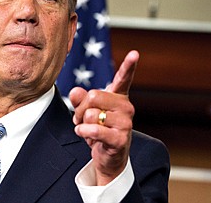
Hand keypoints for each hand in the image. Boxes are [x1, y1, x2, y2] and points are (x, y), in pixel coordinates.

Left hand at [69, 50, 138, 184]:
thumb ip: (80, 99)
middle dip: (81, 109)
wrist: (109, 157)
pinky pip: (94, 130)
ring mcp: (125, 123)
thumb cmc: (99, 130)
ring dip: (82, 123)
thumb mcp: (86, 112)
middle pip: (93, 96)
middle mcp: (126, 107)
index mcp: (119, 96)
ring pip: (91, 114)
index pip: (123, 78)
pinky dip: (83, 132)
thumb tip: (76, 91)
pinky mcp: (120, 138)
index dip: (129, 65)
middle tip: (83, 119)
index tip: (134, 53)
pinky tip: (84, 134)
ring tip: (88, 130)